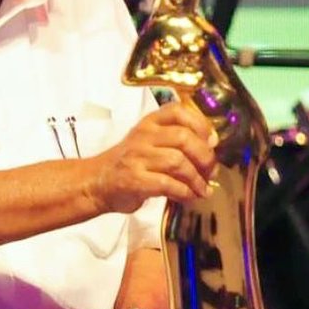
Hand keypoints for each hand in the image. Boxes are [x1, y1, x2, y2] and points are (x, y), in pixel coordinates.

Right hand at [86, 104, 216, 213]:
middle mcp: (143, 135)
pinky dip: (184, 192)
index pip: (179, 111)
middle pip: (184, 138)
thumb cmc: (130, 163)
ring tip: (203, 189)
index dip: (201, 125)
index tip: (212, 142)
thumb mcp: (149, 141)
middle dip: (204, 156)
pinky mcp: (134, 180)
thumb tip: (212, 146)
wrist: (96, 182)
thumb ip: (176, 139)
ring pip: (178, 162)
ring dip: (197, 179)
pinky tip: (190, 197)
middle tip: (211, 171)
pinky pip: (167, 184)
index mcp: (150, 122)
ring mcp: (137, 157)